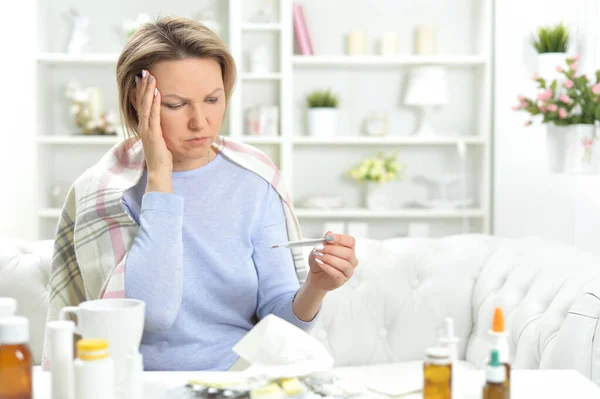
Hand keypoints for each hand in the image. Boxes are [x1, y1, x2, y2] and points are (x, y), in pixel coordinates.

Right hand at [135, 70, 172, 190]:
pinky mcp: (152, 135)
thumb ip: (161, 128)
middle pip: (142, 102)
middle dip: (143, 86)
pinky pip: (153, 116)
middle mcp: (143, 126)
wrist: (160, 171)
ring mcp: (146, 130)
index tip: (144, 77)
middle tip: (143, 70)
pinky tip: (156, 92)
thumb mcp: (162, 138)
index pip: (143, 104)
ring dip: (147, 90)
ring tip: (149, 76)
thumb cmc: (163, 157)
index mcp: (145, 126)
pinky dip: (154, 103)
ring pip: (146, 106)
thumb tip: (166, 120)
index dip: (143, 90)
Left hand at [307, 231, 358, 291]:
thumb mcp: (319, 248)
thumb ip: (325, 241)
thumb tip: (329, 233)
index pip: (350, 241)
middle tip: (320, 248)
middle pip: (348, 253)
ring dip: (330, 259)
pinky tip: (321, 263)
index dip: (340, 238)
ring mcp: (348, 271)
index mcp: (348, 249)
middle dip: (332, 249)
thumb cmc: (320, 261)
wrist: (315, 275)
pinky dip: (327, 267)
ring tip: (319, 256)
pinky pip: (338, 274)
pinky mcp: (342, 280)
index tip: (328, 237)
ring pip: (344, 264)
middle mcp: (351, 260)